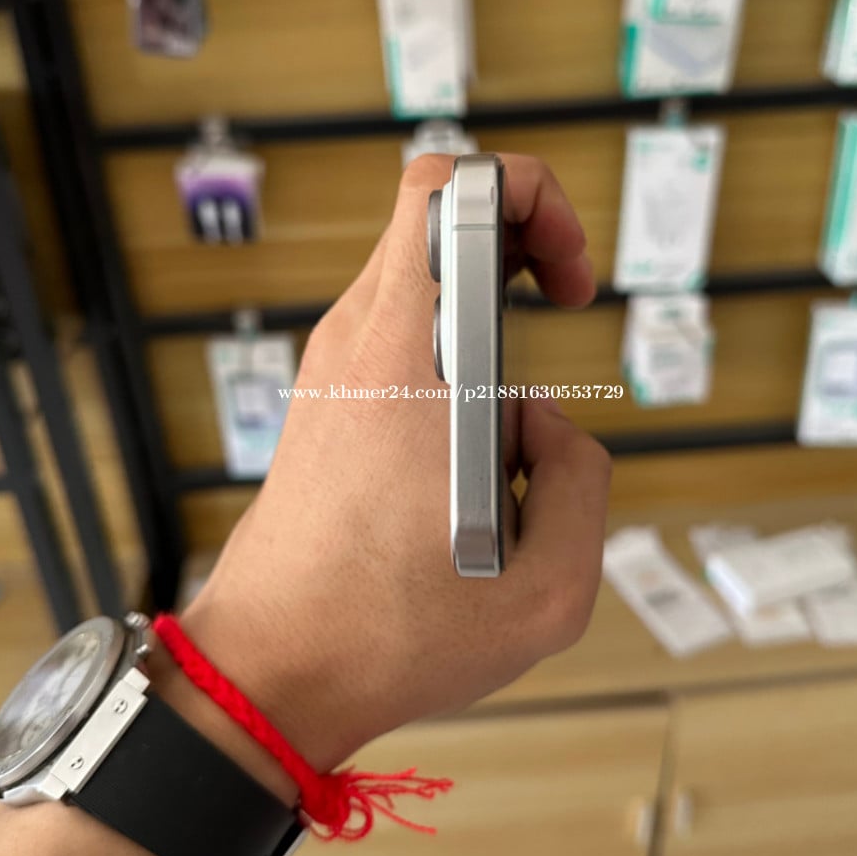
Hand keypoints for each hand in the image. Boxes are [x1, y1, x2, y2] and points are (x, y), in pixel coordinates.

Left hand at [181, 154, 611, 771]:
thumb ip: (586, 481)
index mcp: (410, 357)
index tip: (567, 273)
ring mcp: (330, 366)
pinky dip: (450, 350)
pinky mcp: (321, 398)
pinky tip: (473, 431)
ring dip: (485, 304)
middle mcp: (357, 341)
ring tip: (515, 396)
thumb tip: (548, 427)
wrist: (270, 669)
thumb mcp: (550, 589)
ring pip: (418, 271)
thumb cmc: (383, 633)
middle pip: (434, 208)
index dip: (536, 197)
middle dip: (519, 234)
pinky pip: (397, 328)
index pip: (452, 186)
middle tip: (558, 291)